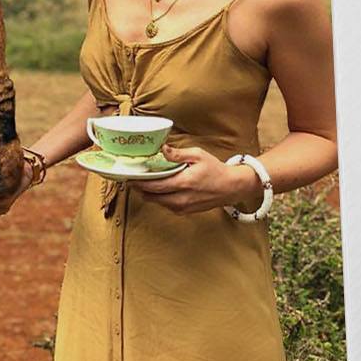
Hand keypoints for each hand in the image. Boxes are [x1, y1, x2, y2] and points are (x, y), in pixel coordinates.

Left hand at [127, 144, 262, 213]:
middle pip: (151, 196)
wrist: (231, 187)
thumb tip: (162, 148)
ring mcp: (183, 207)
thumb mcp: (198, 155)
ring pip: (157, 202)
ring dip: (148, 193)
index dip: (139, 182)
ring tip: (142, 182)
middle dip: (139, 188)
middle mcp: (181, 199)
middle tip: (131, 179)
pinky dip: (159, 197)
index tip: (129, 176)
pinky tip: (158, 188)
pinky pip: (166, 205)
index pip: (154, 185)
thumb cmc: (215, 170)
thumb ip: (178, 154)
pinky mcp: (184, 211)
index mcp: (184, 183)